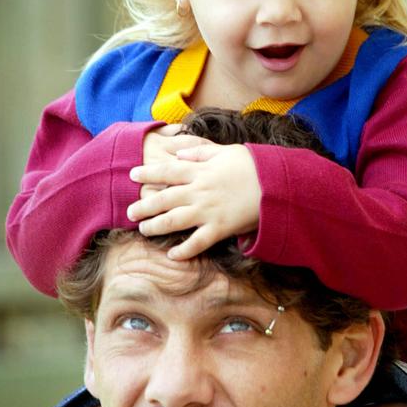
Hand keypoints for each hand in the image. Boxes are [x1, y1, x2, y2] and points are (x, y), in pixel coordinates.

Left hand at [128, 142, 260, 259]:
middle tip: (129, 211)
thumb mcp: (225, 151)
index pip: (167, 171)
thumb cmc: (252, 166)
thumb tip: (179, 152)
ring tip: (144, 230)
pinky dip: (184, 251)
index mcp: (200, 171)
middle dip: (144, 206)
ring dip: (156, 227)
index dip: (148, 173)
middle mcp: (199, 191)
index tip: (132, 175)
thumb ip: (200, 151)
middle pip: (164, 199)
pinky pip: (197, 243)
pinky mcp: (220, 229)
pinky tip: (172, 255)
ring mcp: (208, 211)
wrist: (276, 186)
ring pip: (174, 221)